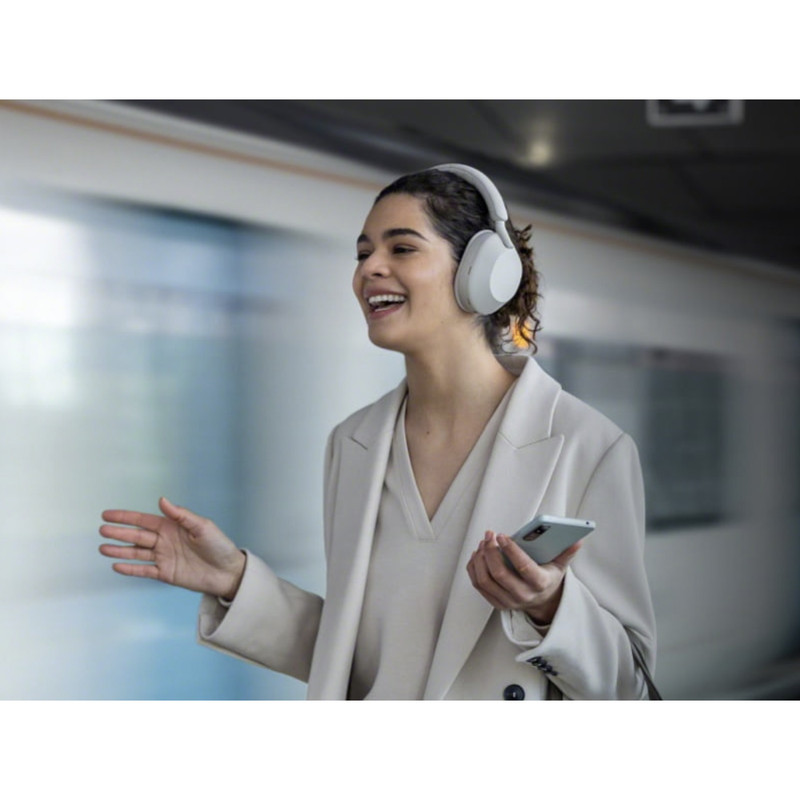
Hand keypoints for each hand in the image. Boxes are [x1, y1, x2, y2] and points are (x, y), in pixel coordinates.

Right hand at [99, 497, 245, 599]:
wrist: (228, 572)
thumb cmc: (219, 545)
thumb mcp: (202, 526)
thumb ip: (181, 515)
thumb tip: (162, 500)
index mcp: (172, 527)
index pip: (144, 520)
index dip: (125, 517)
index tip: (107, 515)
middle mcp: (165, 541)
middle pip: (137, 536)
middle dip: (119, 533)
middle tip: (102, 531)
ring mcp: (164, 557)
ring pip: (137, 553)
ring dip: (120, 551)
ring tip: (103, 548)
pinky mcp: (166, 573)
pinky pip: (144, 570)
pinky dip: (130, 569)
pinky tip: (116, 566)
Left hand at [466, 530, 580, 624]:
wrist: (542, 602)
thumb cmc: (548, 578)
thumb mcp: (560, 566)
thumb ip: (567, 552)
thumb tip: (578, 540)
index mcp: (540, 584)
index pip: (523, 567)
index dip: (511, 550)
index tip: (502, 535)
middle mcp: (523, 595)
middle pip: (499, 574)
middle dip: (490, 551)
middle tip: (489, 535)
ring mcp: (508, 601)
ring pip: (485, 580)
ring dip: (480, 559)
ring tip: (483, 543)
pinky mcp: (496, 603)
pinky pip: (478, 585)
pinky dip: (474, 567)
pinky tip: (477, 554)